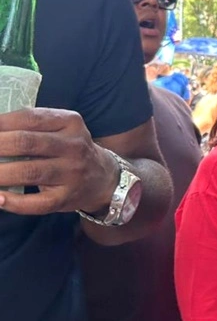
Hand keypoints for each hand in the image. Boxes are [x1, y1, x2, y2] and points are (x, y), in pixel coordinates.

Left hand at [0, 108, 118, 215]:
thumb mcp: (62, 128)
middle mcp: (74, 146)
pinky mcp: (66, 198)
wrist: (103, 178)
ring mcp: (72, 173)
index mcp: (70, 122)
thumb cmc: (69, 149)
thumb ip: (32, 126)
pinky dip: (14, 202)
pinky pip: (37, 203)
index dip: (0, 123)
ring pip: (29, 172)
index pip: (29, 118)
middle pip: (26, 143)